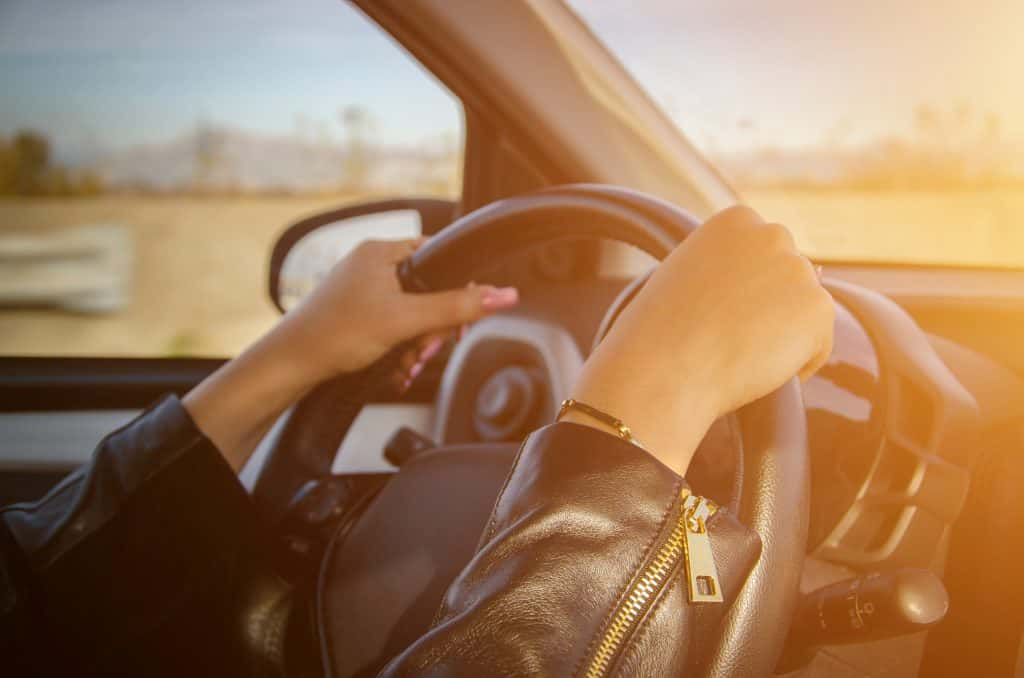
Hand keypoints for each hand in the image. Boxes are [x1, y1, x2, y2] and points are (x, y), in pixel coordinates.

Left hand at [275, 238, 518, 386]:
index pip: (438, 255)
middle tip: (426, 347)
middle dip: (432, 327)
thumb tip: (501, 295)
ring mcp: (363, 292)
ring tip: (407, 362)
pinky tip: (396, 368)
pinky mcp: (357, 316)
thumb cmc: (333, 334)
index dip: (456, 287)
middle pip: (428, 291)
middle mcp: (371, 266)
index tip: (460, 316)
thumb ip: (456, 307)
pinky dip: (400, 350)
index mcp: (381, 251)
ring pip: (412, 315)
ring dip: (417, 344)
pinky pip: (394, 329)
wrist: (291, 365)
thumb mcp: (406, 320)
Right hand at [566, 205, 833, 473]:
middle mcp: (772, 234)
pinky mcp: (818, 308)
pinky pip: (819, 344)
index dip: (744, 293)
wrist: (663, 367)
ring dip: (783, 336)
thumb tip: (812, 271)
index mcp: (736, 220)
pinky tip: (759, 371)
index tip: (716, 316)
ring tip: (740, 356)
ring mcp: (798, 269)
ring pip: (804, 313)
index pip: (763, 255)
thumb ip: (734, 267)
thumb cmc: (663, 332)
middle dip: (770, 309)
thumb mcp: (691, 276)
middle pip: (789, 280)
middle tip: (729, 339)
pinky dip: (797, 364)